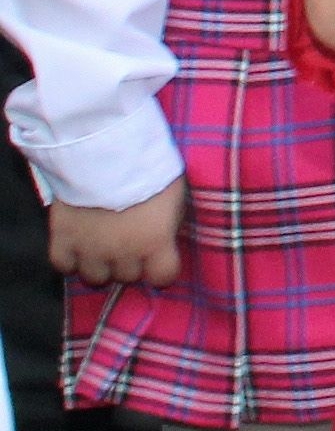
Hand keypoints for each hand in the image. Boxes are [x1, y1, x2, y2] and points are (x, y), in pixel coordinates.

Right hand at [45, 180, 181, 288]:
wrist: (106, 153)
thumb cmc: (150, 167)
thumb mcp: (175, 195)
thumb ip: (168, 223)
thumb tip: (164, 239)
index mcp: (155, 242)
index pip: (163, 276)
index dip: (162, 267)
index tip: (160, 256)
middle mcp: (123, 254)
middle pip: (127, 276)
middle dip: (130, 262)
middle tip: (129, 243)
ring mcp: (90, 250)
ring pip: (95, 277)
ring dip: (101, 265)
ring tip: (102, 246)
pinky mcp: (62, 240)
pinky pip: (63, 265)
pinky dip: (70, 259)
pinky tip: (77, 245)